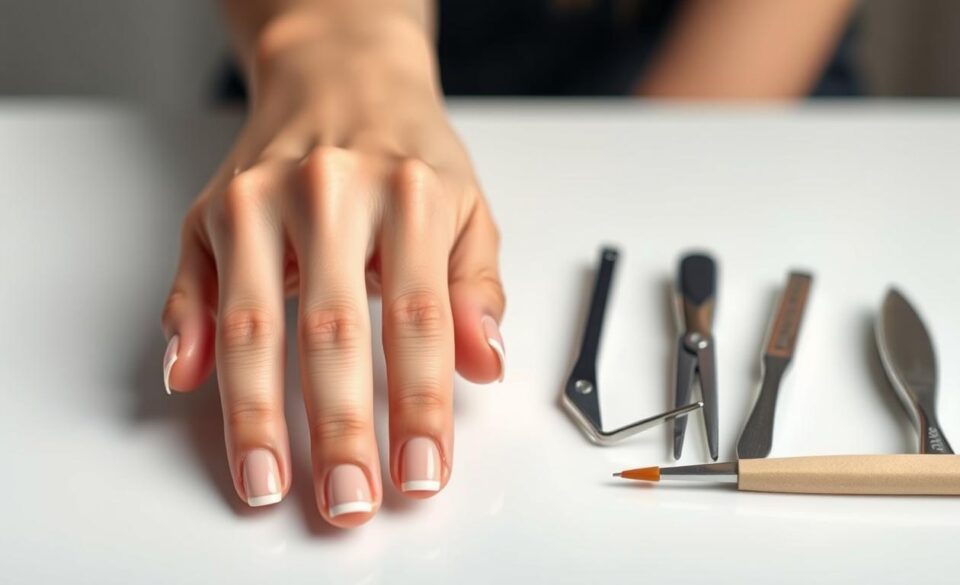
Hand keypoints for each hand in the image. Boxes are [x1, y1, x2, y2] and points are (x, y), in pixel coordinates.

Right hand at [159, 11, 505, 527]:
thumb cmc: (408, 154)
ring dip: (255, 413)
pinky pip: (194, 283)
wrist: (341, 75)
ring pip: (254, 321)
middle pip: (333, 333)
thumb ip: (477, 288)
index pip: (421, 322)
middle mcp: (330, 193)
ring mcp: (262, 199)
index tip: (421, 474)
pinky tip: (192, 387)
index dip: (421, 408)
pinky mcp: (213, 208)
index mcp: (409, 196)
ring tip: (266, 480)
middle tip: (347, 501)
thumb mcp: (467, 208)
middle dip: (339, 431)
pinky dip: (188, 337)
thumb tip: (485, 365)